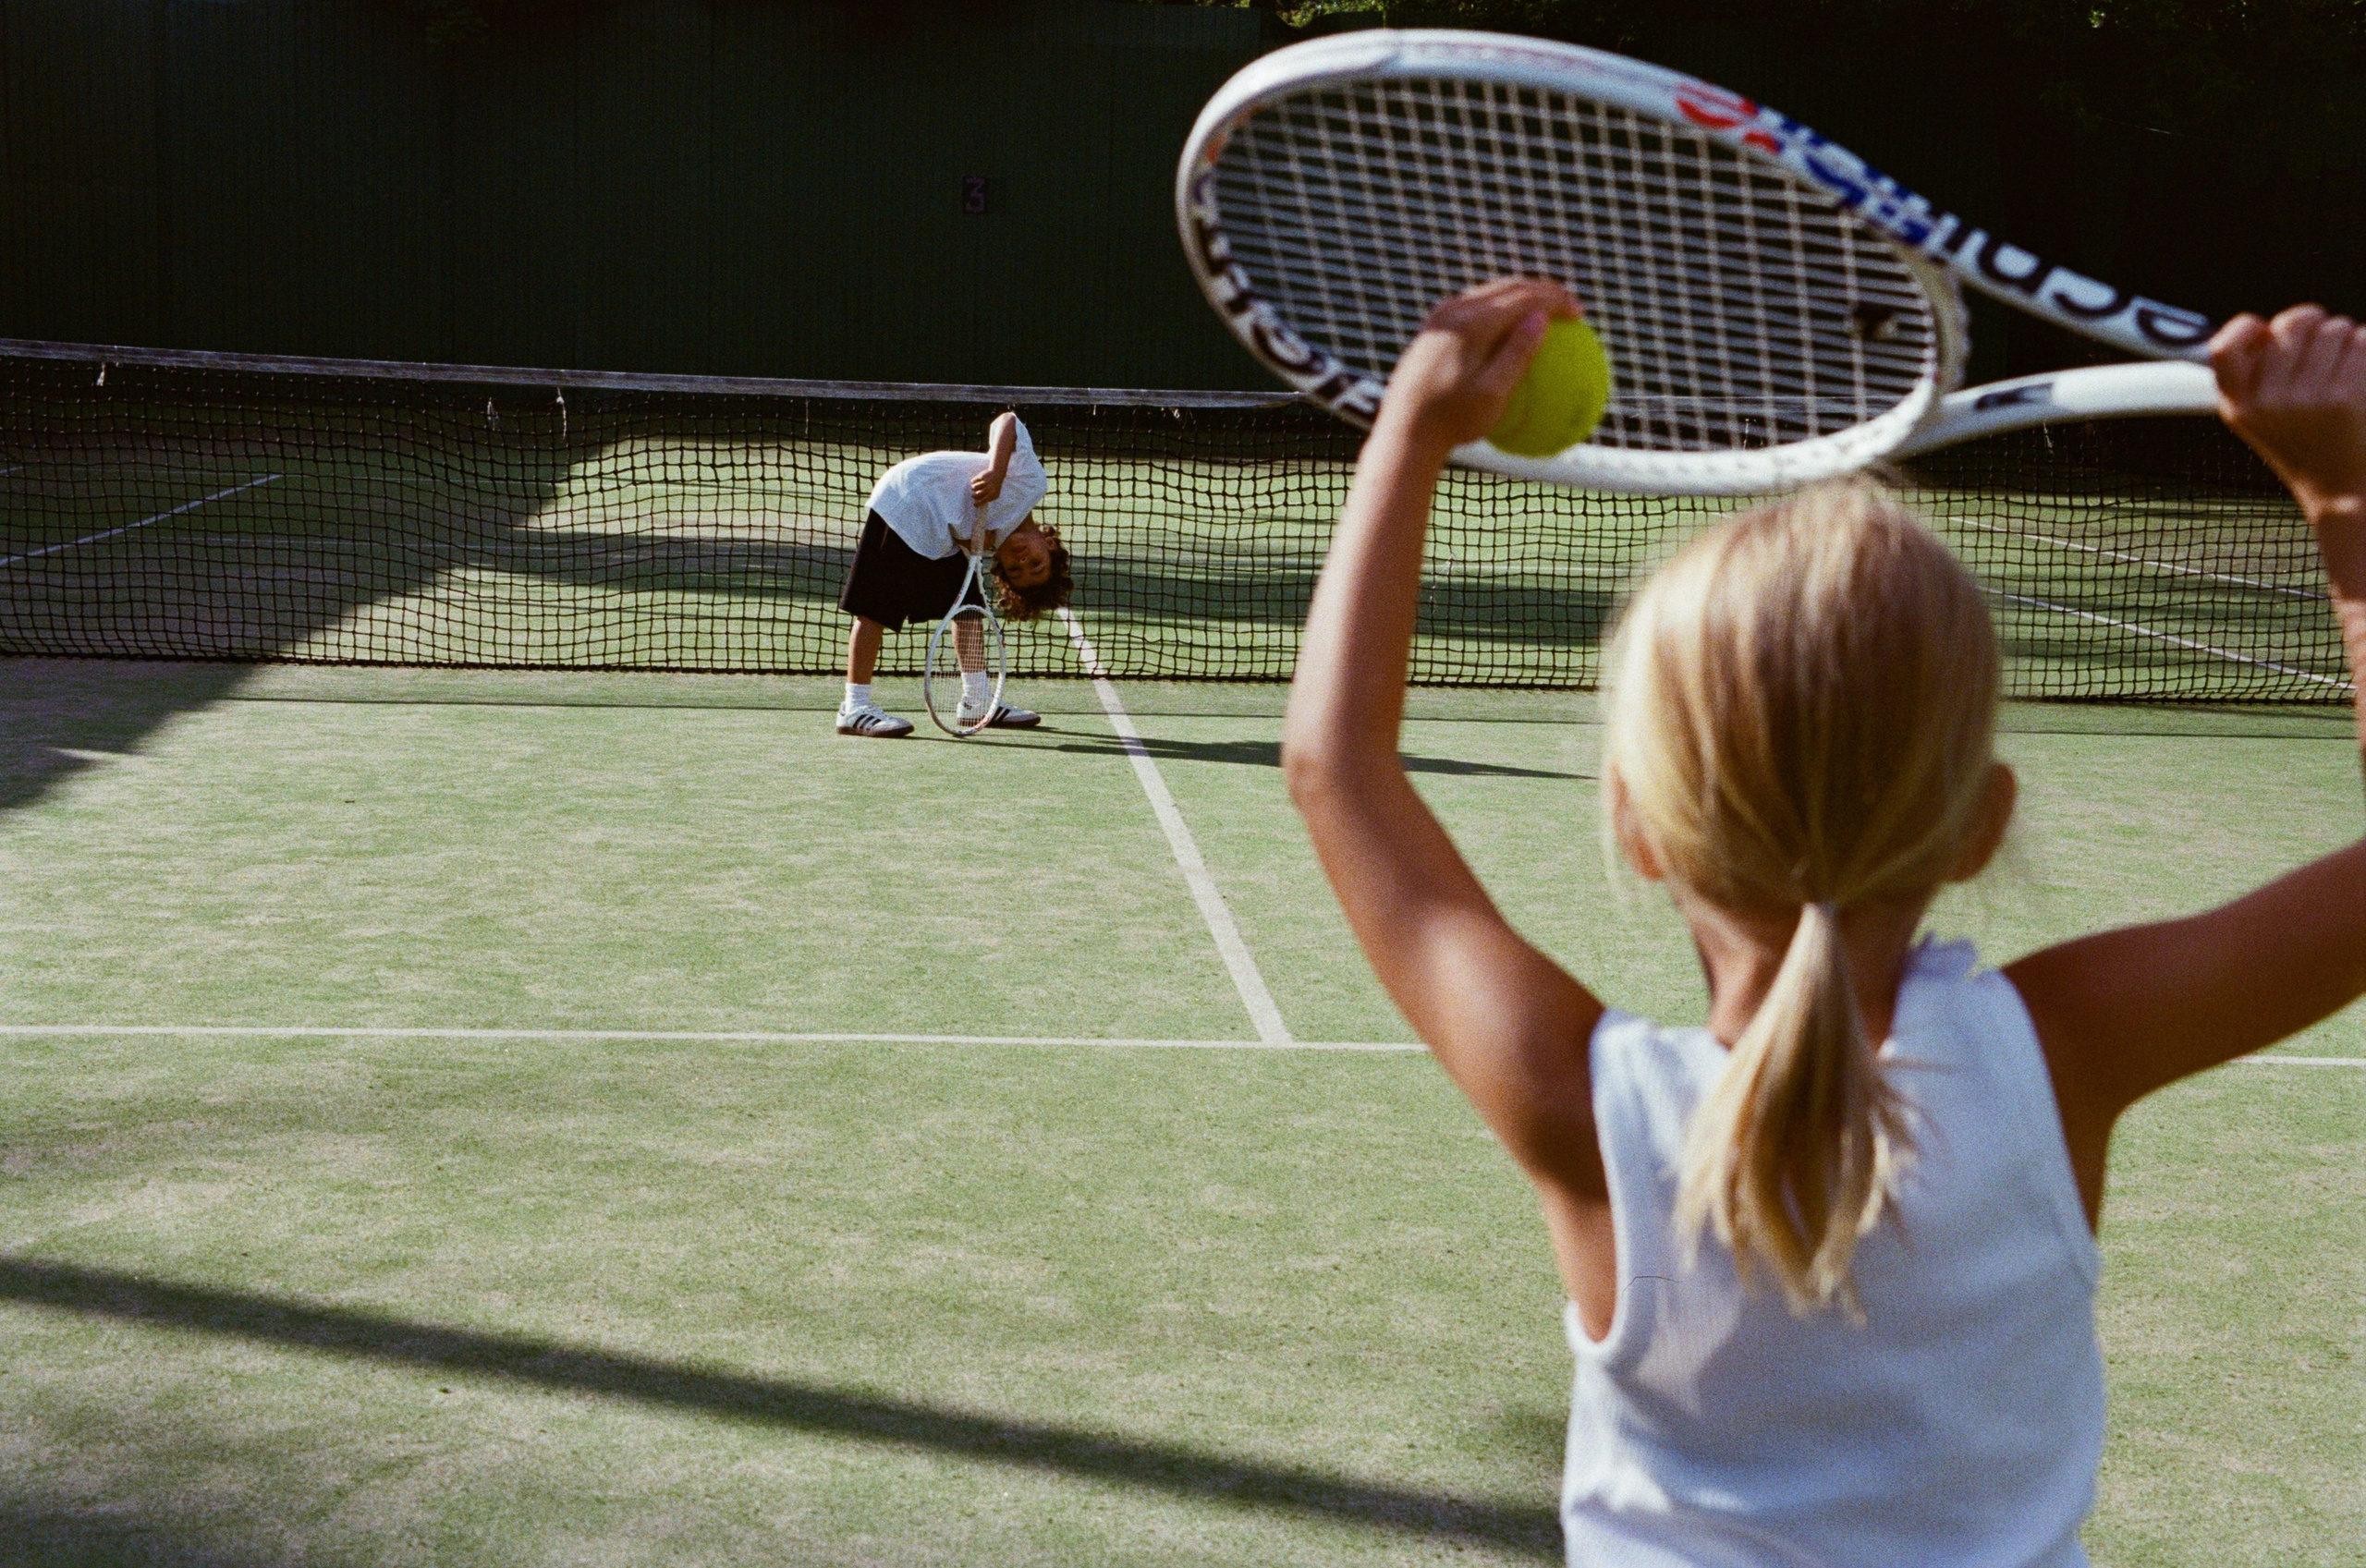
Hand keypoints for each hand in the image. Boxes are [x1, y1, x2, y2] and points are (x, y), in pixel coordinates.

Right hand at [969, 468, 1003, 505]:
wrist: (997, 474)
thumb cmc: (994, 487)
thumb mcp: (994, 494)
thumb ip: (988, 499)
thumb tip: (978, 503)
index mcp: (992, 494)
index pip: (983, 500)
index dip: (977, 504)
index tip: (974, 504)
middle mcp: (989, 488)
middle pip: (976, 495)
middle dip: (974, 496)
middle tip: (974, 495)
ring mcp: (985, 482)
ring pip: (974, 487)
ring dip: (973, 488)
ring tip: (975, 487)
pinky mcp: (981, 476)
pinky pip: (973, 481)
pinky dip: (973, 481)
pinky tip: (976, 481)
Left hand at [1374, 277, 1581, 455]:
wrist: (1402, 432)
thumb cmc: (1451, 422)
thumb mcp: (1491, 395)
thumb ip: (1517, 354)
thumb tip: (1542, 319)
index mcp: (1472, 323)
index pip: (1524, 297)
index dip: (1556, 300)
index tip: (1579, 314)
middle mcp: (1454, 311)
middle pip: (1509, 287)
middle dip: (1543, 291)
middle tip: (1569, 307)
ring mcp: (1440, 317)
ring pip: (1490, 293)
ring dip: (1521, 297)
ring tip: (1546, 313)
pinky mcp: (1431, 329)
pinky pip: (1472, 308)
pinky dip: (1498, 311)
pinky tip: (1511, 332)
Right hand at [2210, 306, 2365, 529]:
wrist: (2339, 485)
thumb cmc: (2301, 441)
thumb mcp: (2256, 417)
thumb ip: (2251, 374)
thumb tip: (2263, 327)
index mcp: (2238, 405)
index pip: (2222, 348)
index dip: (2244, 328)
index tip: (2263, 330)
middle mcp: (2267, 402)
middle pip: (2290, 323)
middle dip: (2310, 321)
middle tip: (2318, 337)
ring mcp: (2305, 399)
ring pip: (2333, 328)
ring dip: (2343, 337)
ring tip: (2341, 366)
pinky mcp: (2344, 395)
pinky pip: (2361, 340)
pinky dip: (2364, 347)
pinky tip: (2360, 373)